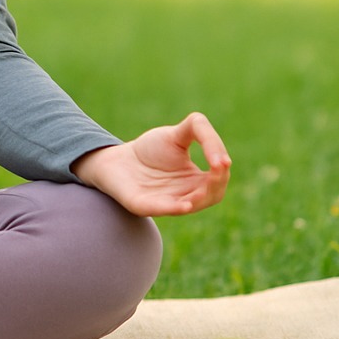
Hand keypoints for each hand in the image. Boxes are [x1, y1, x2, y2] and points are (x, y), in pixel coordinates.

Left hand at [72, 112, 230, 216]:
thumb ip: (201, 130)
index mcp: (197, 181)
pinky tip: (185, 204)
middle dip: (215, 184)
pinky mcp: (142, 205)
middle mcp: (185, 196)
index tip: (222, 161)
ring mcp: (164, 202)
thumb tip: (220, 152)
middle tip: (218, 168)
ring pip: (188, 206)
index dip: (221, 170)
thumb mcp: (180, 133)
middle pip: (210, 196)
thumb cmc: (151, 149)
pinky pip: (160, 209)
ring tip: (205, 187)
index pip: (218, 180)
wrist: (116, 159)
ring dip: (199, 198)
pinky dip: (174, 207)